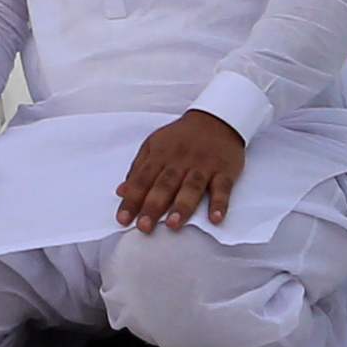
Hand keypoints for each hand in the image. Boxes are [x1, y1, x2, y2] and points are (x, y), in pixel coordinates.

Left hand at [115, 113, 247, 235]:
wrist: (216, 119)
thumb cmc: (180, 138)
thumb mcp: (154, 146)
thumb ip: (138, 169)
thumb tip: (121, 192)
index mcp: (160, 154)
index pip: (142, 179)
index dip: (132, 199)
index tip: (123, 220)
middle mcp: (180, 160)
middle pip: (165, 185)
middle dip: (153, 206)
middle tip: (144, 227)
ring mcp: (203, 165)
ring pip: (191, 186)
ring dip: (182, 205)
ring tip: (173, 224)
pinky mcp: (224, 171)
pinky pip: (222, 188)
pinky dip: (219, 203)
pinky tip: (215, 218)